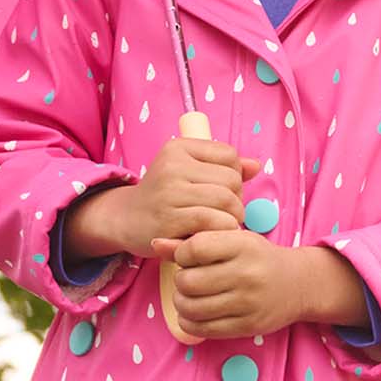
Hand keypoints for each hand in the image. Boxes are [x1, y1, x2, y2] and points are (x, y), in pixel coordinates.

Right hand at [97, 135, 262, 253]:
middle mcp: (172, 165)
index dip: (235, 175)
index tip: (223, 190)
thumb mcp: (187, 172)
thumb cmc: (164, 195)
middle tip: (225, 213)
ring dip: (233, 217)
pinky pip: (213, 221)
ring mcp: (169, 192)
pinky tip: (213, 234)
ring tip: (221, 224)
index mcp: (178, 147)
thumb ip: (222, 167)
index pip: (229, 155)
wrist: (125, 219)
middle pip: (231, 179)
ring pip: (226, 200)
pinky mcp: (169, 219)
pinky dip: (221, 230)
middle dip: (236, 200)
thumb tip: (256, 166)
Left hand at [152, 224, 304, 339]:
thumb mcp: (231, 241)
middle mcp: (247, 274)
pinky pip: (202, 328)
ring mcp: (247, 303)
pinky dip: (189, 322)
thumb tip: (155, 244)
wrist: (297, 284)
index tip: (189, 258)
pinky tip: (193, 314)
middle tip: (188, 280)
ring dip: (181, 303)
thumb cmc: (257, 258)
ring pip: (192, 307)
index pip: (194, 249)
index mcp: (242, 245)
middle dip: (181, 281)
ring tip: (188, 296)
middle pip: (188, 281)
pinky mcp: (246, 326)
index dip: (182, 254)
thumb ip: (193, 242)